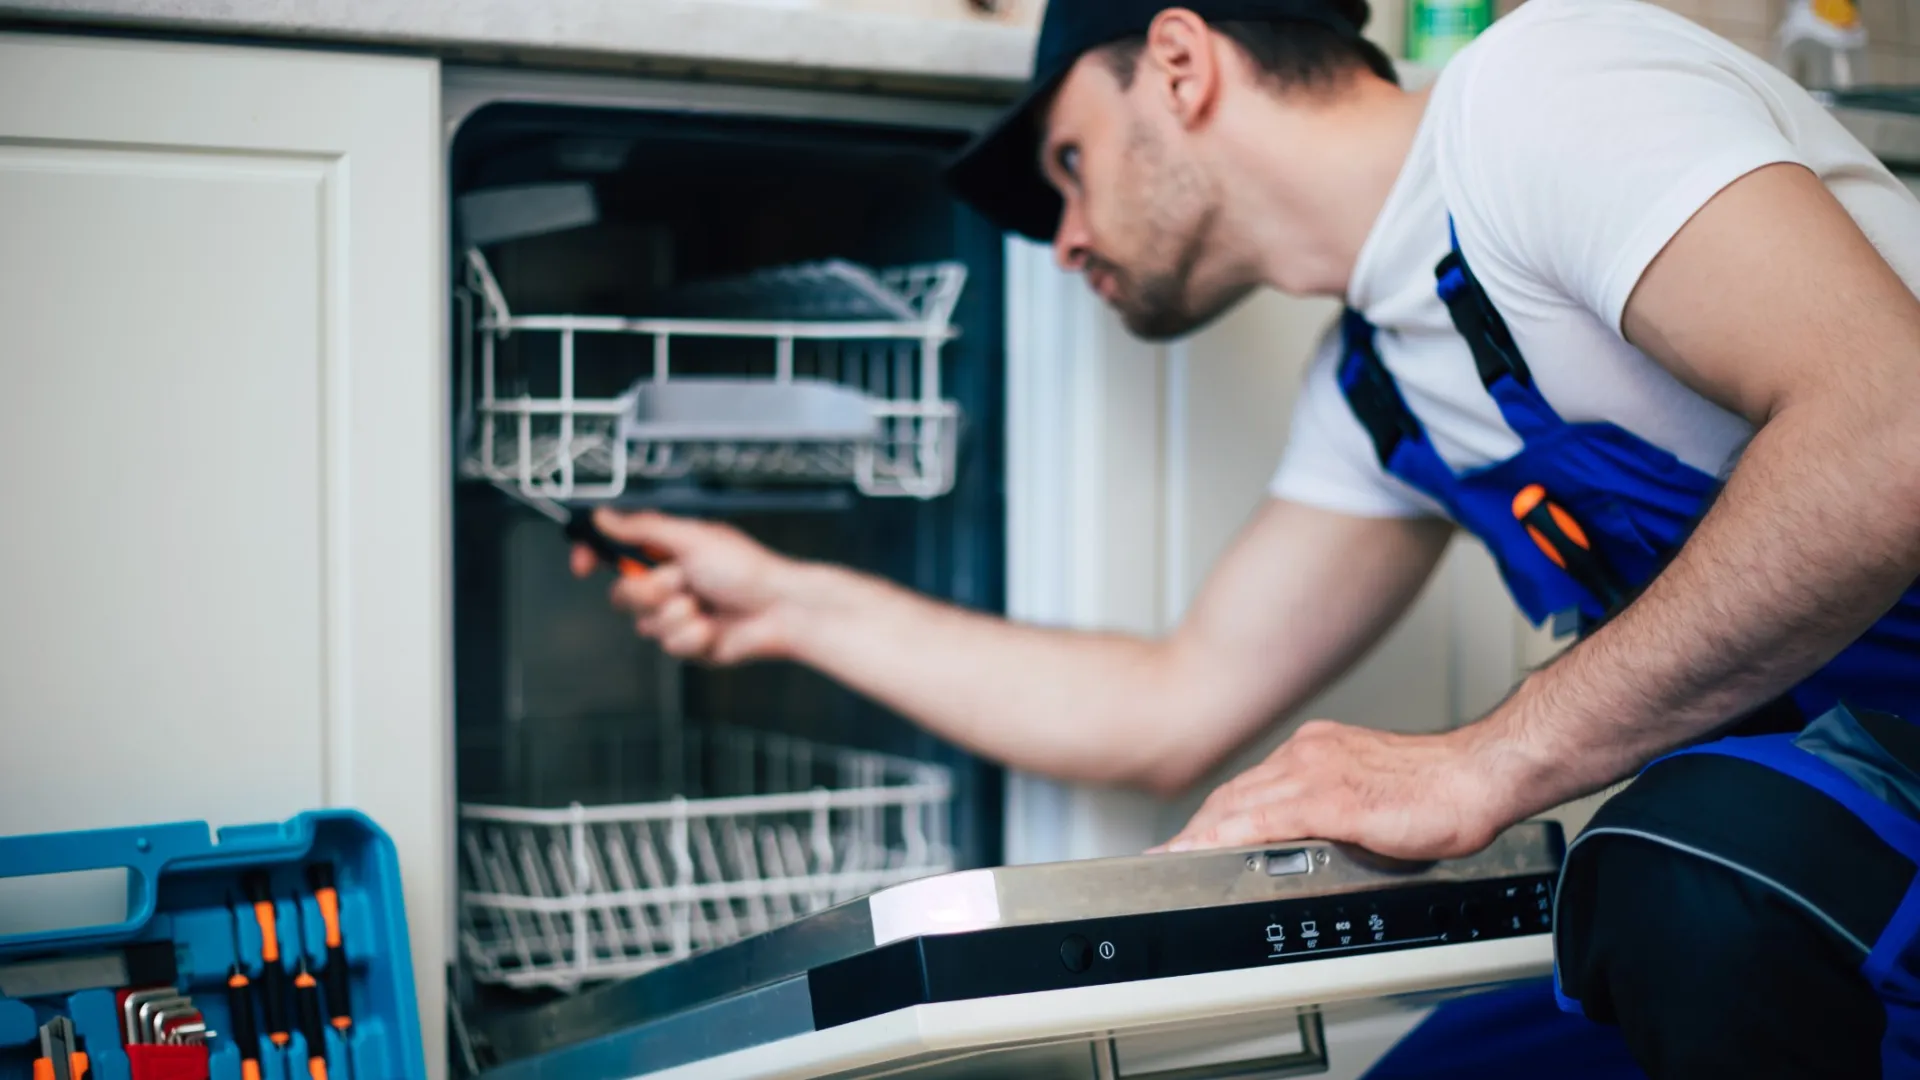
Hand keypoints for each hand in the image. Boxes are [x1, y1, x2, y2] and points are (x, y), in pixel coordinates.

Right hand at [573, 509, 796, 663]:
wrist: (781, 610)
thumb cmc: (748, 569)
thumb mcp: (692, 538)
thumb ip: (643, 528)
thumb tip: (602, 516)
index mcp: (666, 552)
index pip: (613, 552)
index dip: (591, 556)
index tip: (581, 564)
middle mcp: (668, 584)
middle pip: (622, 595)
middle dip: (650, 591)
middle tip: (681, 581)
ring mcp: (677, 616)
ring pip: (645, 625)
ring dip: (676, 614)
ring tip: (704, 604)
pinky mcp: (690, 644)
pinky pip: (669, 647)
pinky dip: (692, 636)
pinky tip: (713, 627)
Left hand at [1155, 719, 1517, 860]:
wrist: (1476, 778)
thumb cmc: (1437, 789)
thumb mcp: (1366, 793)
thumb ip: (1330, 808)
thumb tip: (1310, 837)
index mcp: (1316, 750)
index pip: (1249, 786)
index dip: (1214, 814)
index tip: (1190, 835)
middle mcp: (1308, 754)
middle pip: (1235, 794)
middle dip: (1199, 828)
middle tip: (1170, 854)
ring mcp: (1318, 773)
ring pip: (1242, 805)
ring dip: (1203, 835)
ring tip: (1176, 859)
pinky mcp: (1334, 799)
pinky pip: (1269, 821)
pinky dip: (1231, 837)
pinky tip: (1210, 851)